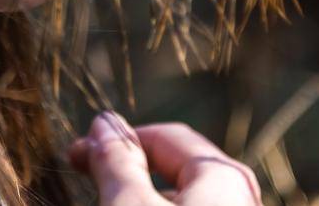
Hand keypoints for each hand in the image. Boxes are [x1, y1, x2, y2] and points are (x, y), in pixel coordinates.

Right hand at [66, 111, 260, 204]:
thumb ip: (116, 162)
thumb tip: (104, 121)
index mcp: (224, 176)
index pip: (164, 136)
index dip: (115, 139)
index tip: (76, 154)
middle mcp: (242, 198)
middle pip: (175, 171)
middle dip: (129, 170)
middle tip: (87, 181)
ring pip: (183, 200)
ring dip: (142, 197)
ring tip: (107, 202)